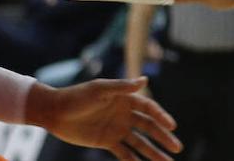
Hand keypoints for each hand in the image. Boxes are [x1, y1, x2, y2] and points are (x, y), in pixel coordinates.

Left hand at [26, 77, 181, 160]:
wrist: (56, 111)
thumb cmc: (78, 96)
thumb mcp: (100, 89)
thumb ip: (122, 87)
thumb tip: (145, 80)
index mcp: (125, 99)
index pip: (149, 109)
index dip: (161, 117)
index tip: (172, 127)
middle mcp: (124, 114)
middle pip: (149, 127)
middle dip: (164, 137)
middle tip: (177, 148)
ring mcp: (117, 129)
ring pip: (140, 143)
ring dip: (154, 152)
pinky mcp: (108, 141)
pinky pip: (125, 153)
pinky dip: (134, 160)